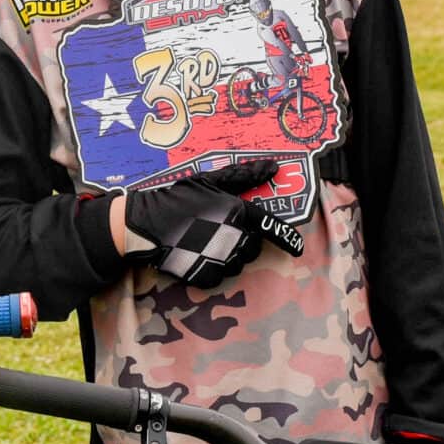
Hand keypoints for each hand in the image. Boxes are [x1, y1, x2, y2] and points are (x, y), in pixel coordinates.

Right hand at [118, 161, 301, 288]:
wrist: (145, 224)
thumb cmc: (178, 198)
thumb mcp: (211, 180)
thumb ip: (244, 176)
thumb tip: (273, 167)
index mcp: (239, 212)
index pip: (272, 227)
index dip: (288, 238)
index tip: (298, 248)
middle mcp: (234, 237)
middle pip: (254, 247)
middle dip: (244, 241)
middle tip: (221, 231)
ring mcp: (221, 259)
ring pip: (238, 263)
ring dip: (229, 255)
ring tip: (205, 242)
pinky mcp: (207, 276)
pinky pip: (220, 277)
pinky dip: (213, 269)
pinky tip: (197, 255)